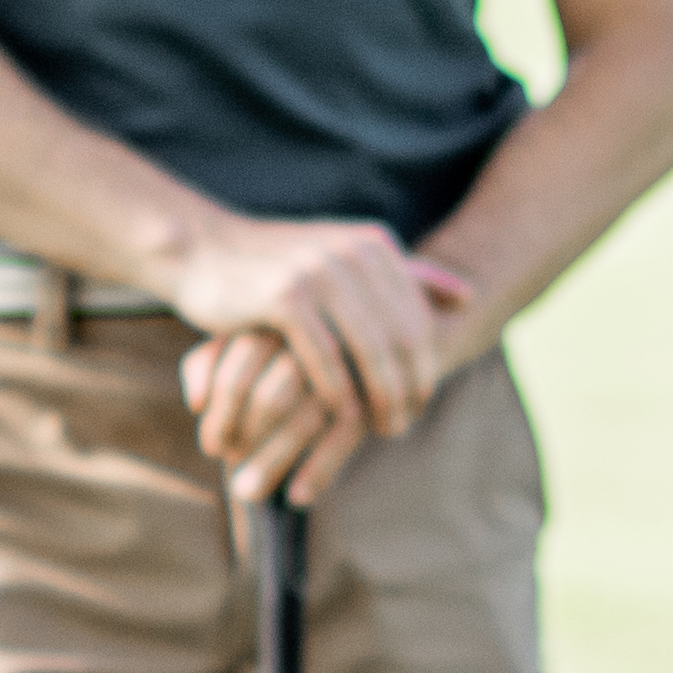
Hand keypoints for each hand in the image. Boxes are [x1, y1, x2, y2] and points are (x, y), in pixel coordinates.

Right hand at [164, 217, 456, 459]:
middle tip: (403, 424)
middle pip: (402, 337)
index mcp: (374, 244)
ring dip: (380, 398)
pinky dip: (337, 394)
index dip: (425, 365)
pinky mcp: (285, 298)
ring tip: (381, 428)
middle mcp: (353, 252)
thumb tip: (469, 297)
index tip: (421, 402)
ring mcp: (320, 272)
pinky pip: (325, 360)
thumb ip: (406, 278)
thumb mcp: (346, 259)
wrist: (203, 249)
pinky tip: (340, 419)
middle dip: (409, 388)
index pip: (420, 317)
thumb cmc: (278, 266)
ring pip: (370, 352)